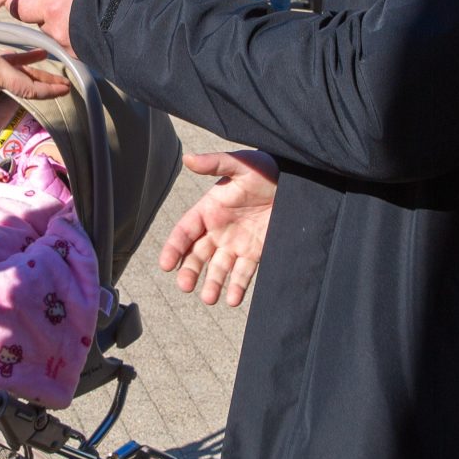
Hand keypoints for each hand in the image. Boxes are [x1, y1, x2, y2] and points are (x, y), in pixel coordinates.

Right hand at [0, 0, 70, 99]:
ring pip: (14, 78)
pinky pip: (1, 73)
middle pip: (26, 84)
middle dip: (45, 81)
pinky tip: (17, 55)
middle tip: (64, 80)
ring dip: (30, 70)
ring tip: (45, 57)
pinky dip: (15, 66)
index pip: (30, 87)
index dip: (50, 88)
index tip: (66, 88)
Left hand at [9, 0, 108, 50]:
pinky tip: (94, 26)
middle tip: (67, 0)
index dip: (18, 1)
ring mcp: (69, 47)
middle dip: (49, 12)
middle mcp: (56, 30)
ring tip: (86, 13)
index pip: (19, 8)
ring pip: (57, 34)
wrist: (142, 21)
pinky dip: (78, 36)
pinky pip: (72, 45)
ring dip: (65, 25)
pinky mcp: (83, 57)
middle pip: (40, 21)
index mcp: (52, 6)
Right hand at [158, 150, 277, 306]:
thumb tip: (188, 158)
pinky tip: (232, 300)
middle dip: (189, 271)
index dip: (173, 248)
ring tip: (209, 298)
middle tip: (185, 286)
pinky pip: (243, 273)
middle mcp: (218, 230)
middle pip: (197, 255)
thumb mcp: (239, 164)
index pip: (185, 232)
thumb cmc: (263, 169)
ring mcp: (235, 243)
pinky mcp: (255, 253)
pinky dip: (237, 287)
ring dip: (212, 284)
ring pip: (218, 269)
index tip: (165, 264)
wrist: (294, 181)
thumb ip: (215, 164)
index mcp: (208, 210)